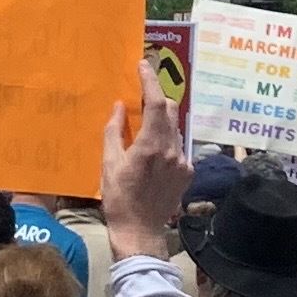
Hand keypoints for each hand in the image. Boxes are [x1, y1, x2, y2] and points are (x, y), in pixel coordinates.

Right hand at [101, 93, 188, 261]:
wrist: (140, 232)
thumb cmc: (119, 199)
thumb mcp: (109, 164)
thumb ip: (114, 132)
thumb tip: (120, 107)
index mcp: (151, 146)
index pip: (156, 103)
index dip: (150, 81)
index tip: (143, 65)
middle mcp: (172, 150)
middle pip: (170, 111)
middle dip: (157, 99)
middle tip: (142, 94)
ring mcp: (183, 162)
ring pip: (175, 129)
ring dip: (162, 122)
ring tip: (145, 126)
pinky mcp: (188, 173)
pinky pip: (178, 147)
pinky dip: (166, 142)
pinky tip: (154, 153)